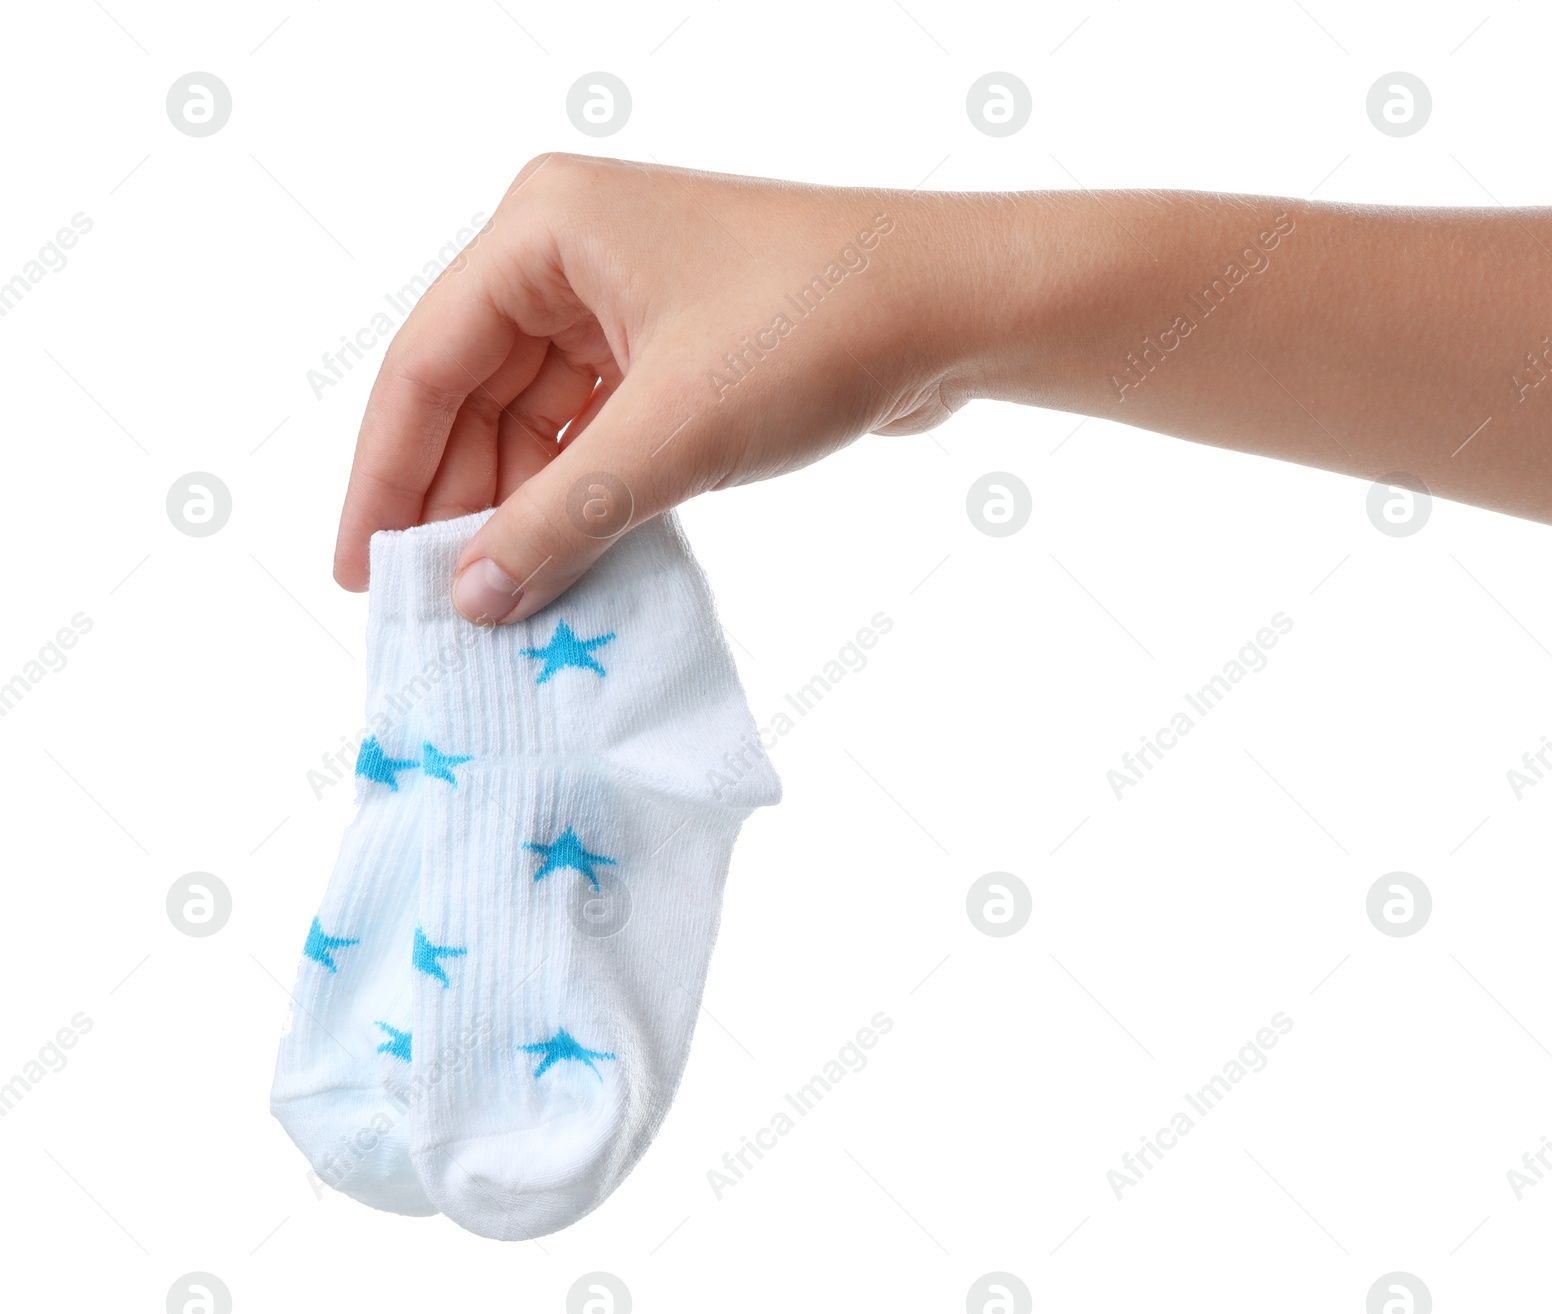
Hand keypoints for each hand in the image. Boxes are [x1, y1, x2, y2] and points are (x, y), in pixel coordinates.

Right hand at [334, 155, 963, 622]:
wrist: (956, 307)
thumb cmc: (818, 330)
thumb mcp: (673, 434)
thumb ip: (560, 520)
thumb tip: (472, 599)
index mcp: (543, 232)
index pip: (424, 365)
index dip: (386, 477)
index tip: (360, 573)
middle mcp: (569, 255)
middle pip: (473, 396)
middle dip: (456, 503)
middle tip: (432, 608)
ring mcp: (623, 301)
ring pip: (535, 421)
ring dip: (521, 509)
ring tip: (497, 603)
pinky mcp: (671, 346)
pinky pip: (594, 431)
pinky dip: (578, 496)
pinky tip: (561, 562)